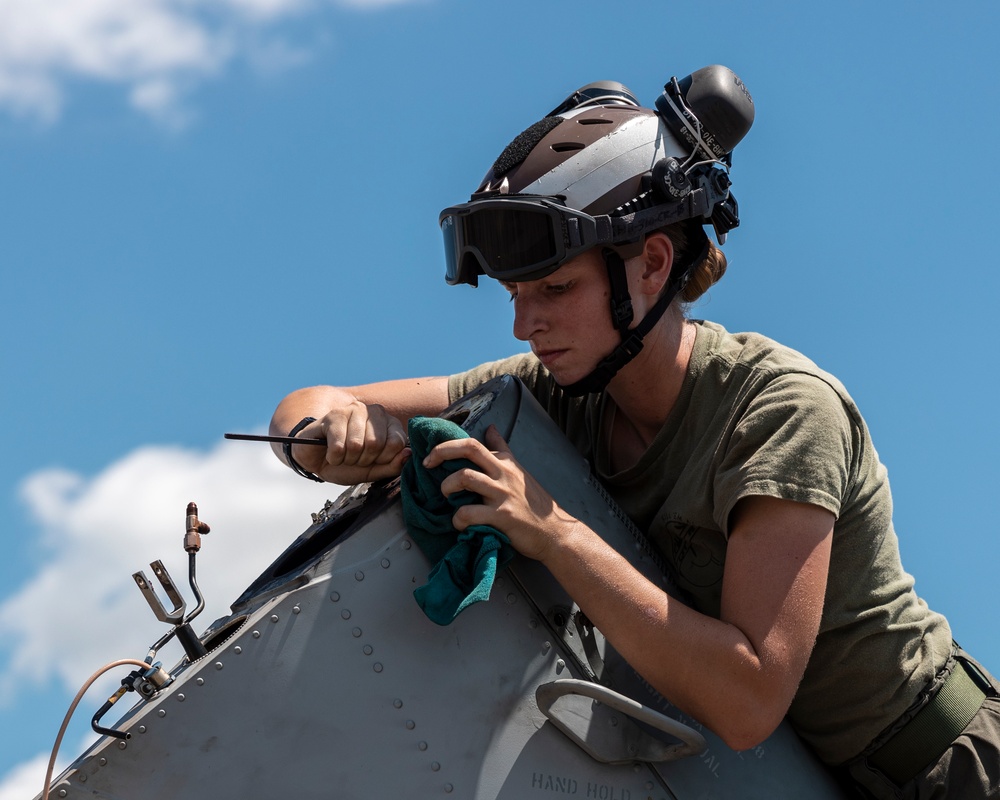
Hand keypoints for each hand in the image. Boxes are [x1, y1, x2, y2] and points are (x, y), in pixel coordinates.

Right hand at [291, 392, 409, 484]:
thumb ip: (393, 465)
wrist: (317, 461)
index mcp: (388, 423)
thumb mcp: (373, 470)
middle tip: (354, 458)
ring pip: (356, 444)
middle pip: (376, 444)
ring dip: (347, 459)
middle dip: (363, 460)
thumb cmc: (347, 463)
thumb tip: (408, 454)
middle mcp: (373, 412)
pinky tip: (331, 452)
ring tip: (343, 455)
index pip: (397, 442)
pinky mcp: (333, 416)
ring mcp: (352, 410)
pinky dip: (334, 457)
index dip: (384, 459)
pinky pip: (339, 446)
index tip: (373, 460)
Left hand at [424, 425, 577, 561]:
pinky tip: (459, 523)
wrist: (555, 532)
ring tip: (447, 496)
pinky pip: (469, 513)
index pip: (474, 443)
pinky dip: (458, 519)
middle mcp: (503, 473)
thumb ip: (503, 450)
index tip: (433, 454)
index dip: (448, 444)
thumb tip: (491, 428)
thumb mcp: (519, 471)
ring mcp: (503, 494)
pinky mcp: (502, 516)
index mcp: (505, 462)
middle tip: (427, 464)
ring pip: (465, 478)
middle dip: (442, 452)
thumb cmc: (534, 504)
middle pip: (469, 449)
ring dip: (447, 486)